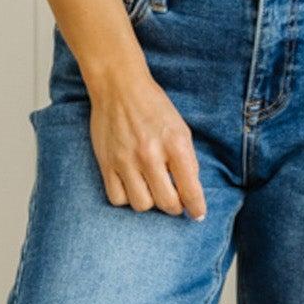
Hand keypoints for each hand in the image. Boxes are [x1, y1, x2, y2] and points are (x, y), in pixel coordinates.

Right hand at [89, 79, 207, 218]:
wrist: (119, 88)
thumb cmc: (154, 107)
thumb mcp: (181, 129)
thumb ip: (187, 160)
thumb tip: (190, 191)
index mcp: (175, 144)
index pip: (190, 189)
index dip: (197, 208)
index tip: (198, 214)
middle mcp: (150, 155)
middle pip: (167, 203)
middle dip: (175, 207)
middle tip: (175, 201)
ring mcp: (126, 161)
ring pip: (141, 205)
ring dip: (150, 202)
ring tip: (152, 190)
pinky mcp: (106, 163)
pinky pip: (117, 198)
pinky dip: (127, 198)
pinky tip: (132, 186)